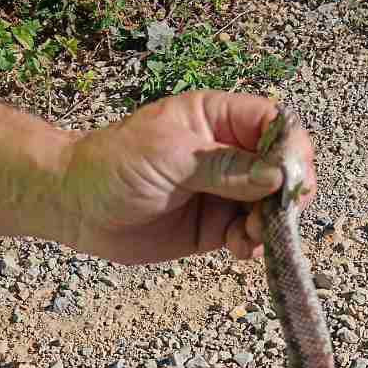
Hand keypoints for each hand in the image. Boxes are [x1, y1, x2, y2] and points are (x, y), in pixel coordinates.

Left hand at [56, 90, 315, 265]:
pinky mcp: (214, 227)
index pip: (273, 124)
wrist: (74, 207)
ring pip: (269, 206)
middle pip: (280, 168)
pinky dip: (252, 243)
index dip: (290, 149)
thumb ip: (224, 166)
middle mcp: (226, 153)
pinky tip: (238, 248)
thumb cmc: (113, 166)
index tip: (292, 178)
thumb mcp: (169, 157)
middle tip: (276, 215)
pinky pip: (248, 234)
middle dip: (285, 193)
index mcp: (217, 119)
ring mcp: (223, 192)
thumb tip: (278, 176)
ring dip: (269, 223)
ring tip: (250, 236)